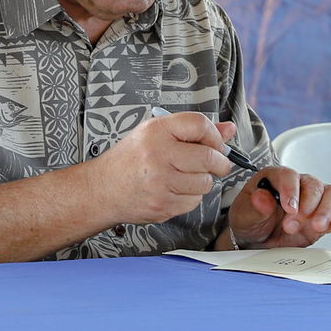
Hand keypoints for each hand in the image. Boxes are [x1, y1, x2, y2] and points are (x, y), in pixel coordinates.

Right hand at [92, 110, 232, 224]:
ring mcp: (160, 182)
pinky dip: (190, 197)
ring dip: (202, 181)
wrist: (102, 190)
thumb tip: (228, 129)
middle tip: (214, 164)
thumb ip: (193, 131)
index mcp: (156, 131)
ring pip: (205, 182)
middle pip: (209, 157)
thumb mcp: (156, 134)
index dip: (215, 135)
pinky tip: (174, 190)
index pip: (200, 125)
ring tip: (185, 176)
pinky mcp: (163, 205)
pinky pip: (194, 201)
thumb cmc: (130, 160)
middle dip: (219, 163)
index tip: (216, 143)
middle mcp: (158, 155)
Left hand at [229, 167, 330, 248]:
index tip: (290, 208)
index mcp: (275, 178)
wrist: (256, 240)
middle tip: (293, 225)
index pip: (289, 176)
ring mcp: (311, 201)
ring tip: (316, 227)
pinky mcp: (320, 217)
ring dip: (325, 211)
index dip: (291, 191)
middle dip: (307, 205)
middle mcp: (297, 186)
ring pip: (329, 194)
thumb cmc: (249, 220)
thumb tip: (261, 197)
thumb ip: (254, 206)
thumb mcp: (244, 215)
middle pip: (313, 185)